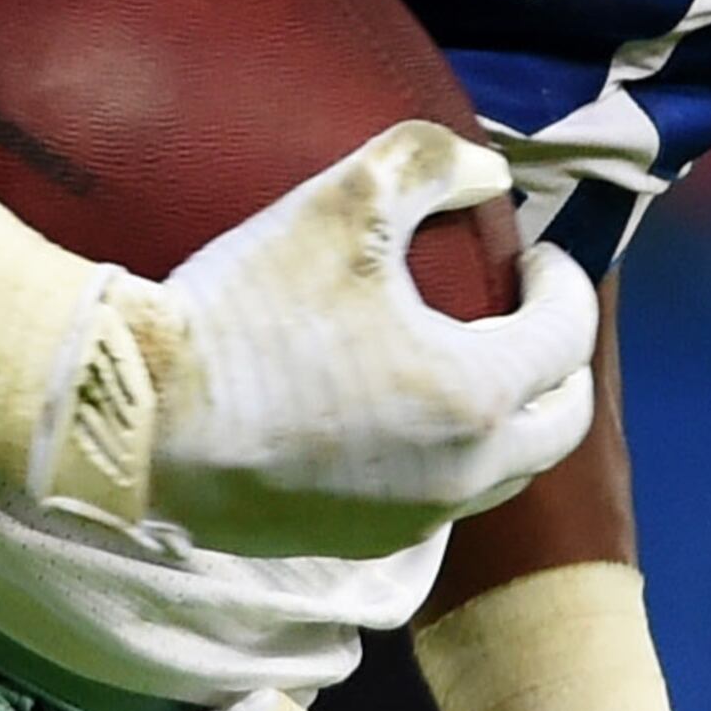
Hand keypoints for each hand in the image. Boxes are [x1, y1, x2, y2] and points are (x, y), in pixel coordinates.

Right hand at [130, 122, 599, 557]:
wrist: (142, 423)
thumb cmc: (248, 311)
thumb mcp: (345, 203)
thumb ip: (430, 164)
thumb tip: (488, 174)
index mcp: (474, 396)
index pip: (568, 338)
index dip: (564, 283)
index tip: (538, 253)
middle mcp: (460, 475)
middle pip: (560, 425)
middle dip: (562, 362)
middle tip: (529, 310)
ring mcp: (410, 522)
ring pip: (505, 473)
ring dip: (513, 416)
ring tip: (477, 358)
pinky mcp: (359, 546)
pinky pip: (442, 502)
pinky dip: (455, 457)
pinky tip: (410, 414)